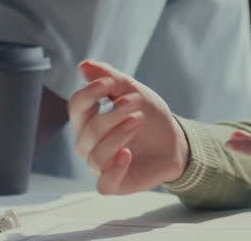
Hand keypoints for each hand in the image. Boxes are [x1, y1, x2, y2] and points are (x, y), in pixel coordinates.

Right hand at [68, 60, 188, 193]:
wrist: (174, 141)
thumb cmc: (149, 116)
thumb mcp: (134, 92)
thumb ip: (110, 79)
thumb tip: (83, 66)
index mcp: (89, 120)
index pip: (76, 107)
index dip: (88, 94)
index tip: (109, 83)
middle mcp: (89, 144)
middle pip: (88, 131)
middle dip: (111, 115)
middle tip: (134, 101)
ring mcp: (101, 165)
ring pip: (96, 156)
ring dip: (118, 136)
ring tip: (138, 120)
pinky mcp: (115, 184)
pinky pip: (104, 184)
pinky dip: (114, 170)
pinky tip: (127, 155)